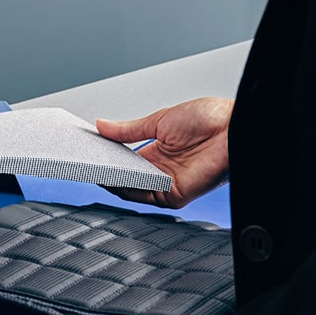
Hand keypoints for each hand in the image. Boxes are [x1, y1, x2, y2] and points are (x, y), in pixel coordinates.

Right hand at [96, 96, 232, 209]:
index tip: (88, 150)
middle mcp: (162, 169)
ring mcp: (168, 183)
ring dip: (112, 180)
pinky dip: (126, 188)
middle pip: (126, 177)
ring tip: (92, 168)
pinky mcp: (174, 194)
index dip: (107, 156)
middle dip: (105, 169)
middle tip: (84, 160)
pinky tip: (112, 176)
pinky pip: (145, 196)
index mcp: (158, 151)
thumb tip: (102, 126)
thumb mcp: (158, 120)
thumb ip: (128, 129)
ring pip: (132, 189)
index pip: (125, 160)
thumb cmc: (208, 118)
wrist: (231, 126)